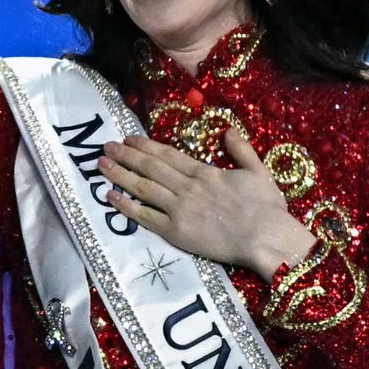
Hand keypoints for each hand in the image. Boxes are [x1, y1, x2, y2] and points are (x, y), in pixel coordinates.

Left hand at [98, 129, 317, 277]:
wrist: (265, 237)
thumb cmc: (267, 208)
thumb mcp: (259, 172)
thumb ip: (242, 150)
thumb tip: (228, 131)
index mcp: (205, 172)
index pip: (169, 155)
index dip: (146, 146)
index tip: (129, 139)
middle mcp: (187, 187)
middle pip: (151, 167)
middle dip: (126, 156)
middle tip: (106, 147)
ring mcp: (179, 209)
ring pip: (143, 187)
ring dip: (120, 175)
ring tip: (101, 165)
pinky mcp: (176, 232)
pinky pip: (145, 216)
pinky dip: (126, 206)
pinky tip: (110, 196)